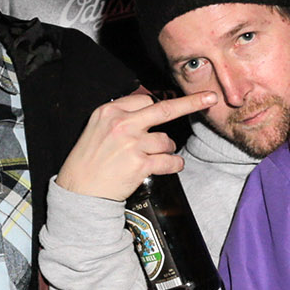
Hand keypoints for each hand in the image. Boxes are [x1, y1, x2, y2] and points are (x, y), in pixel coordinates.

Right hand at [56, 90, 217, 200]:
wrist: (79, 192)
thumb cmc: (87, 163)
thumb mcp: (95, 129)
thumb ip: (119, 118)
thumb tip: (146, 109)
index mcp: (109, 112)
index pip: (143, 100)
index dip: (158, 106)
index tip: (173, 102)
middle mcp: (122, 124)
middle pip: (165, 109)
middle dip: (191, 102)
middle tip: (210, 98)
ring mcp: (132, 144)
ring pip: (167, 140)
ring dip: (168, 149)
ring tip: (155, 157)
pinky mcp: (141, 164)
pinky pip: (170, 161)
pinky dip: (174, 165)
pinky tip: (170, 166)